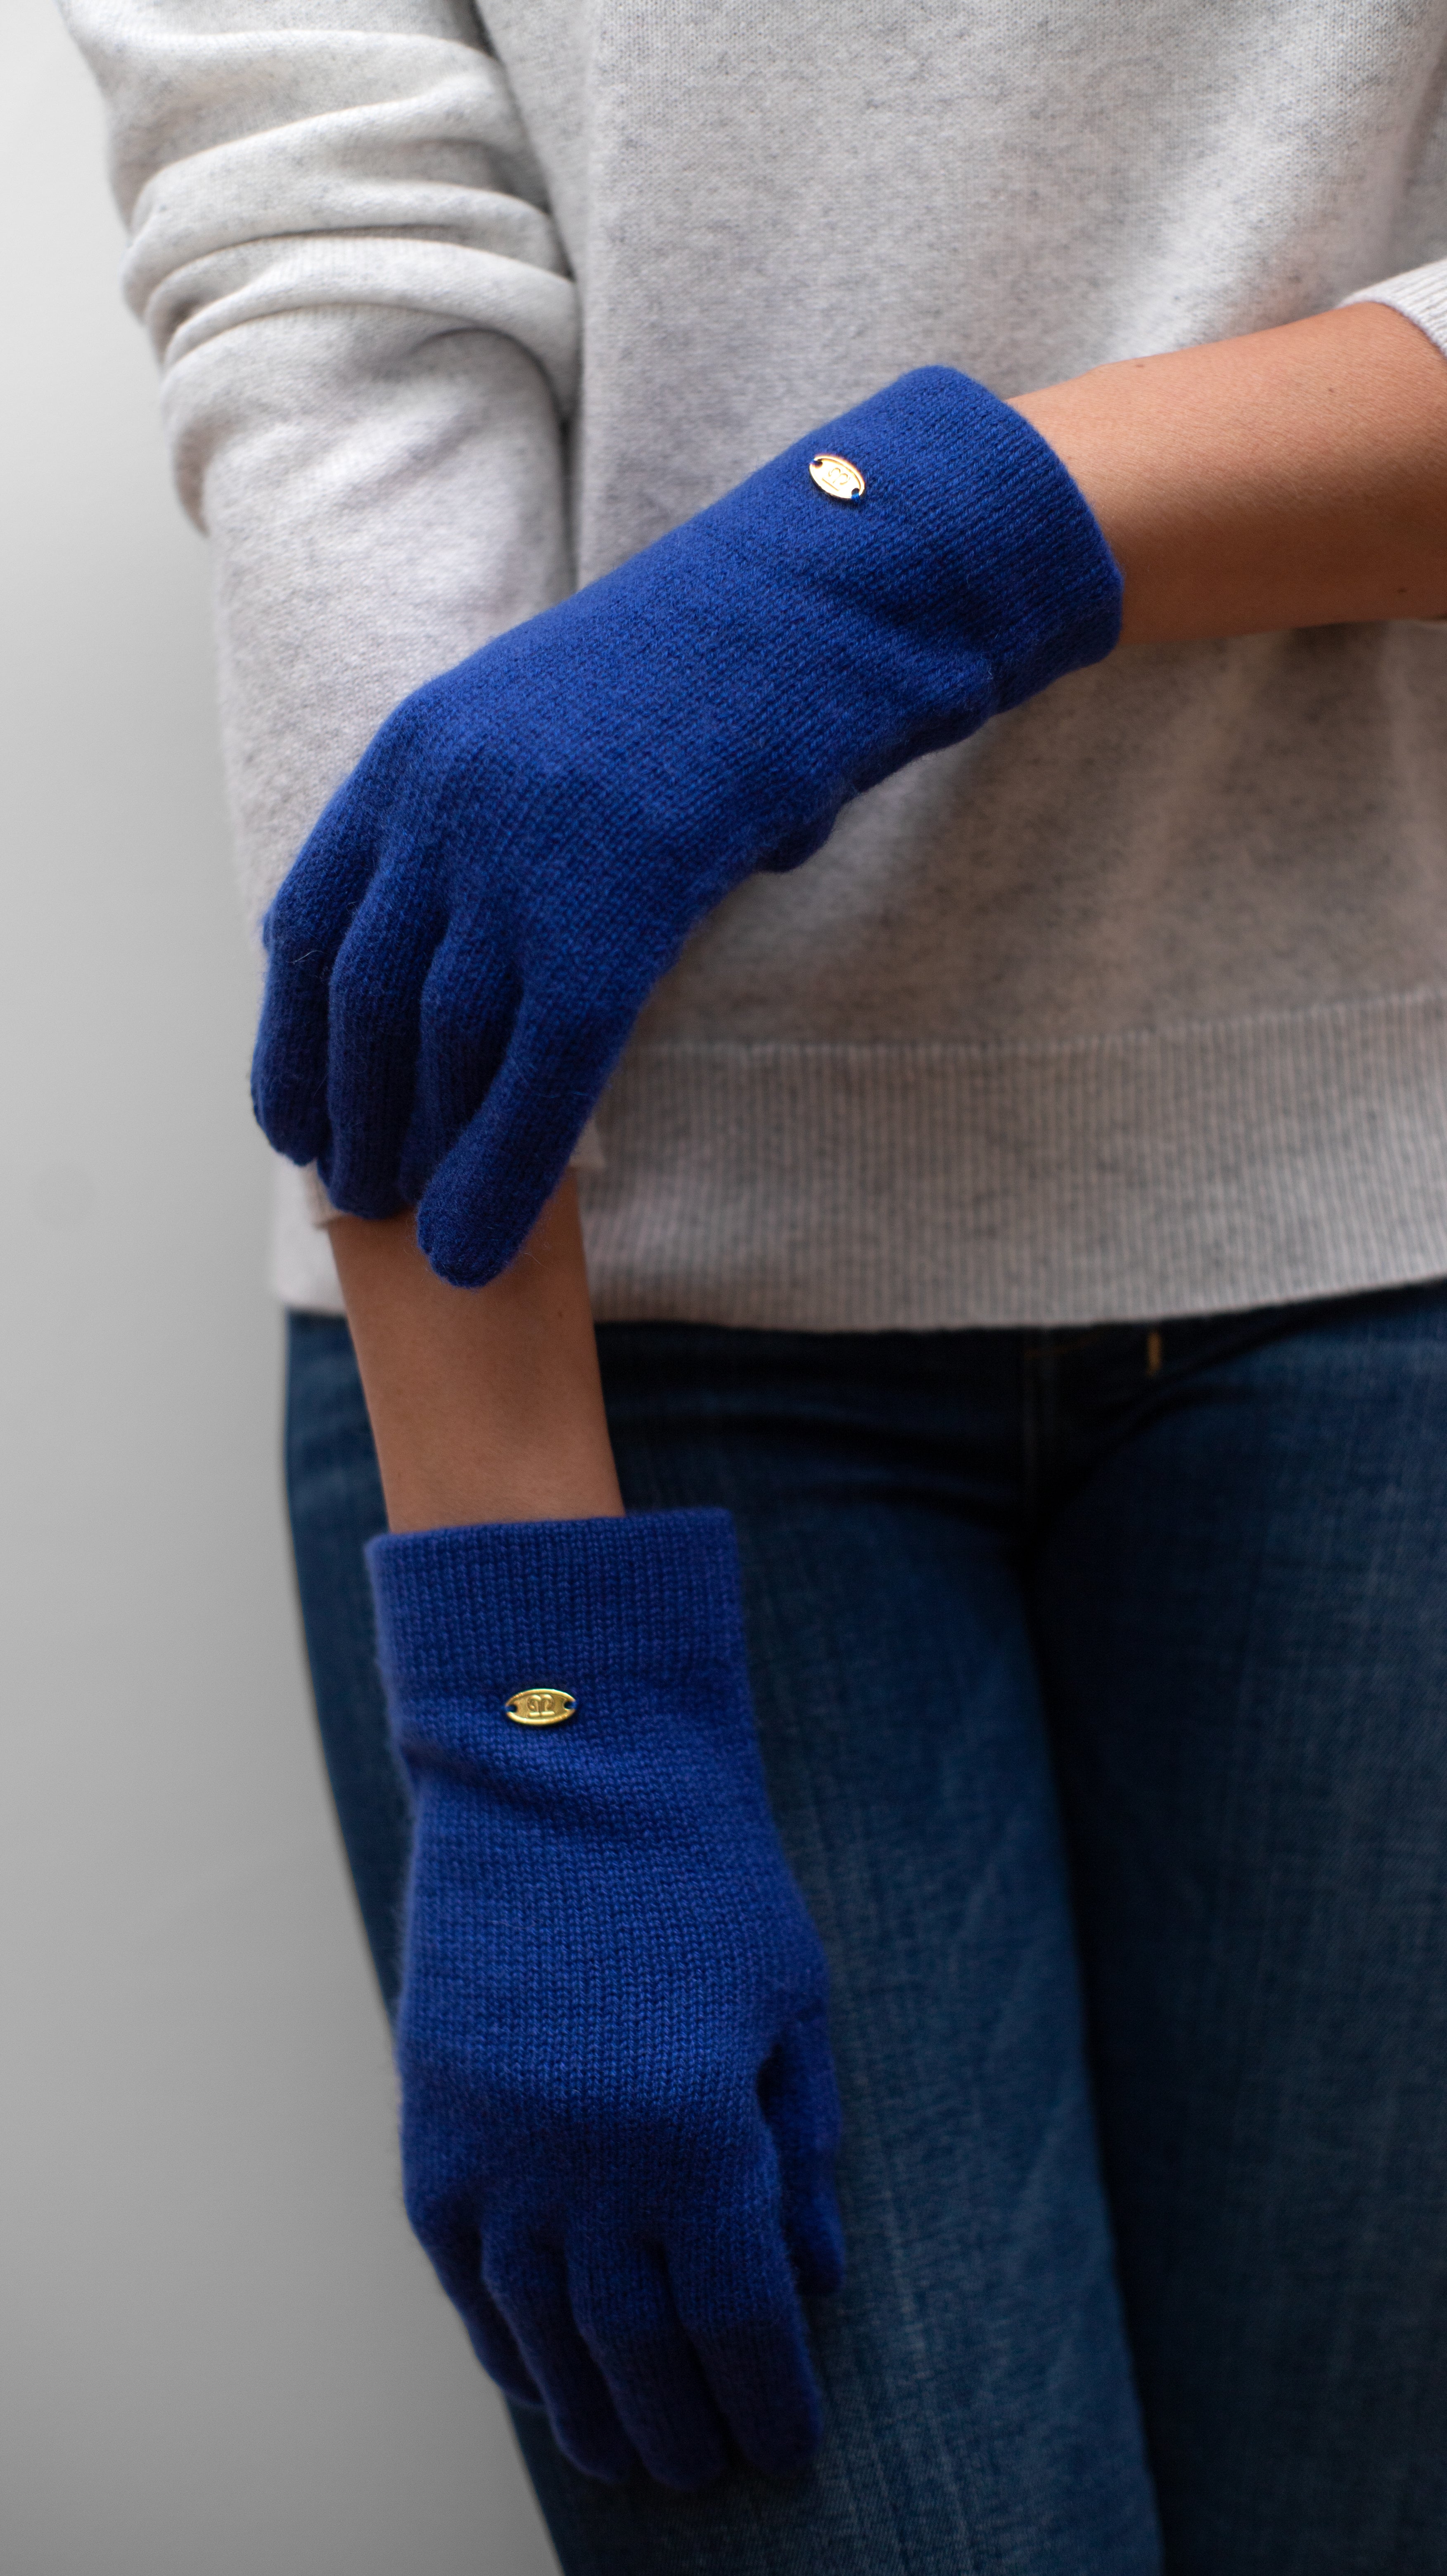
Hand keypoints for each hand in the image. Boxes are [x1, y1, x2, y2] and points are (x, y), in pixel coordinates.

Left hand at [252, 367, 1119, 1284]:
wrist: (821, 603)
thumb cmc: (723, 668)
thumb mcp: (576, 728)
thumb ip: (521, 822)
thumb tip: (523, 928)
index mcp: (422, 749)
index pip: (312, 922)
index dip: (293, 1038)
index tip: (295, 1116)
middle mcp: (449, 803)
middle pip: (361, 996)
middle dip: (349, 1111)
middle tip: (354, 1190)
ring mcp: (528, 860)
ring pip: (437, 1048)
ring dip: (412, 1153)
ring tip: (407, 1224)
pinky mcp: (614, 920)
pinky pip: (537, 1078)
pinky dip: (499, 1174)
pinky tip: (469, 1249)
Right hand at [369, 1509, 844, 2489]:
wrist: (561, 1761)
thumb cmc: (703, 1874)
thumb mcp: (788, 2005)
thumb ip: (798, 2154)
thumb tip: (811, 2284)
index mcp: (697, 2135)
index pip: (739, 2323)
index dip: (768, 2397)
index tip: (788, 2443)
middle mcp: (588, 2165)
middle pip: (641, 2351)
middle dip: (685, 2425)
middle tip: (711, 2472)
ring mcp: (497, 2151)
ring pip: (544, 2333)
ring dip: (589, 2410)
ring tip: (629, 2460)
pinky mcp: (433, 2128)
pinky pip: (466, 2276)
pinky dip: (504, 2343)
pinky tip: (540, 2383)